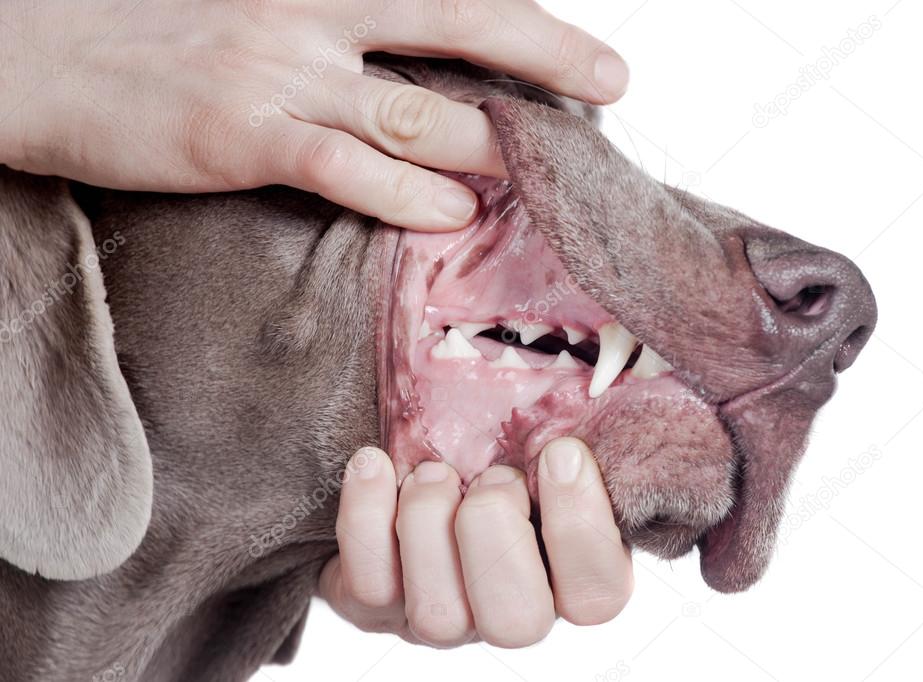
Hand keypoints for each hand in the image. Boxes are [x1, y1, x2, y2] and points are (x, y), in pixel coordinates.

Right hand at [0, 0, 628, 229]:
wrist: (34, 52)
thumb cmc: (147, 30)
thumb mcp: (253, 6)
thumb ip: (331, 26)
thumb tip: (400, 63)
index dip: (514, 15)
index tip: (571, 45)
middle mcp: (311, 10)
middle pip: (456, 22)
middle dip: (545, 53)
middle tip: (613, 81)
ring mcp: (279, 70)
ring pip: (417, 107)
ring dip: (493, 141)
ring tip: (546, 171)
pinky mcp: (242, 133)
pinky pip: (348, 166)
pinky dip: (410, 191)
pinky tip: (454, 213)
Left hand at [318, 438, 633, 646]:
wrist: (416, 465)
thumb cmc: (499, 452)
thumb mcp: (544, 441)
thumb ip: (573, 431)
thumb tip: (604, 391)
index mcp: (569, 578)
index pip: (595, 595)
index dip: (581, 526)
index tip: (561, 451)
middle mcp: (508, 613)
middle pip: (515, 622)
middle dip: (496, 532)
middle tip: (490, 476)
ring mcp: (441, 621)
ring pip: (438, 614)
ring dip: (430, 523)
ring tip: (432, 471)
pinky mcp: (375, 609)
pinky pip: (368, 585)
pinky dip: (365, 515)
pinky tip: (374, 463)